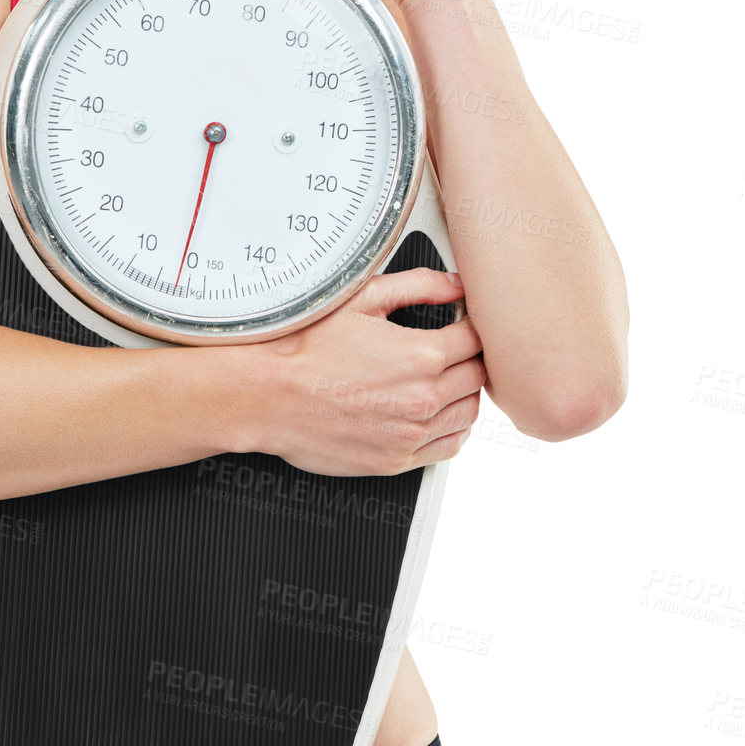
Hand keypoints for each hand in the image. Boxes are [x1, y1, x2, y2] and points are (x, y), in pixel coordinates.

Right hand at [227, 266, 484, 478]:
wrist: (266, 395)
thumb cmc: (304, 348)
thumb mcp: (361, 299)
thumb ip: (419, 286)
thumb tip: (455, 285)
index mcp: (422, 355)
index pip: (476, 339)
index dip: (469, 326)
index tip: (458, 324)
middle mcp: (423, 399)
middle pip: (478, 376)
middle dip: (467, 358)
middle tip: (448, 348)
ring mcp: (411, 434)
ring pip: (469, 413)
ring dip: (462, 393)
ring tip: (440, 379)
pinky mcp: (396, 460)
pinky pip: (449, 447)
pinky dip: (451, 428)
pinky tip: (434, 412)